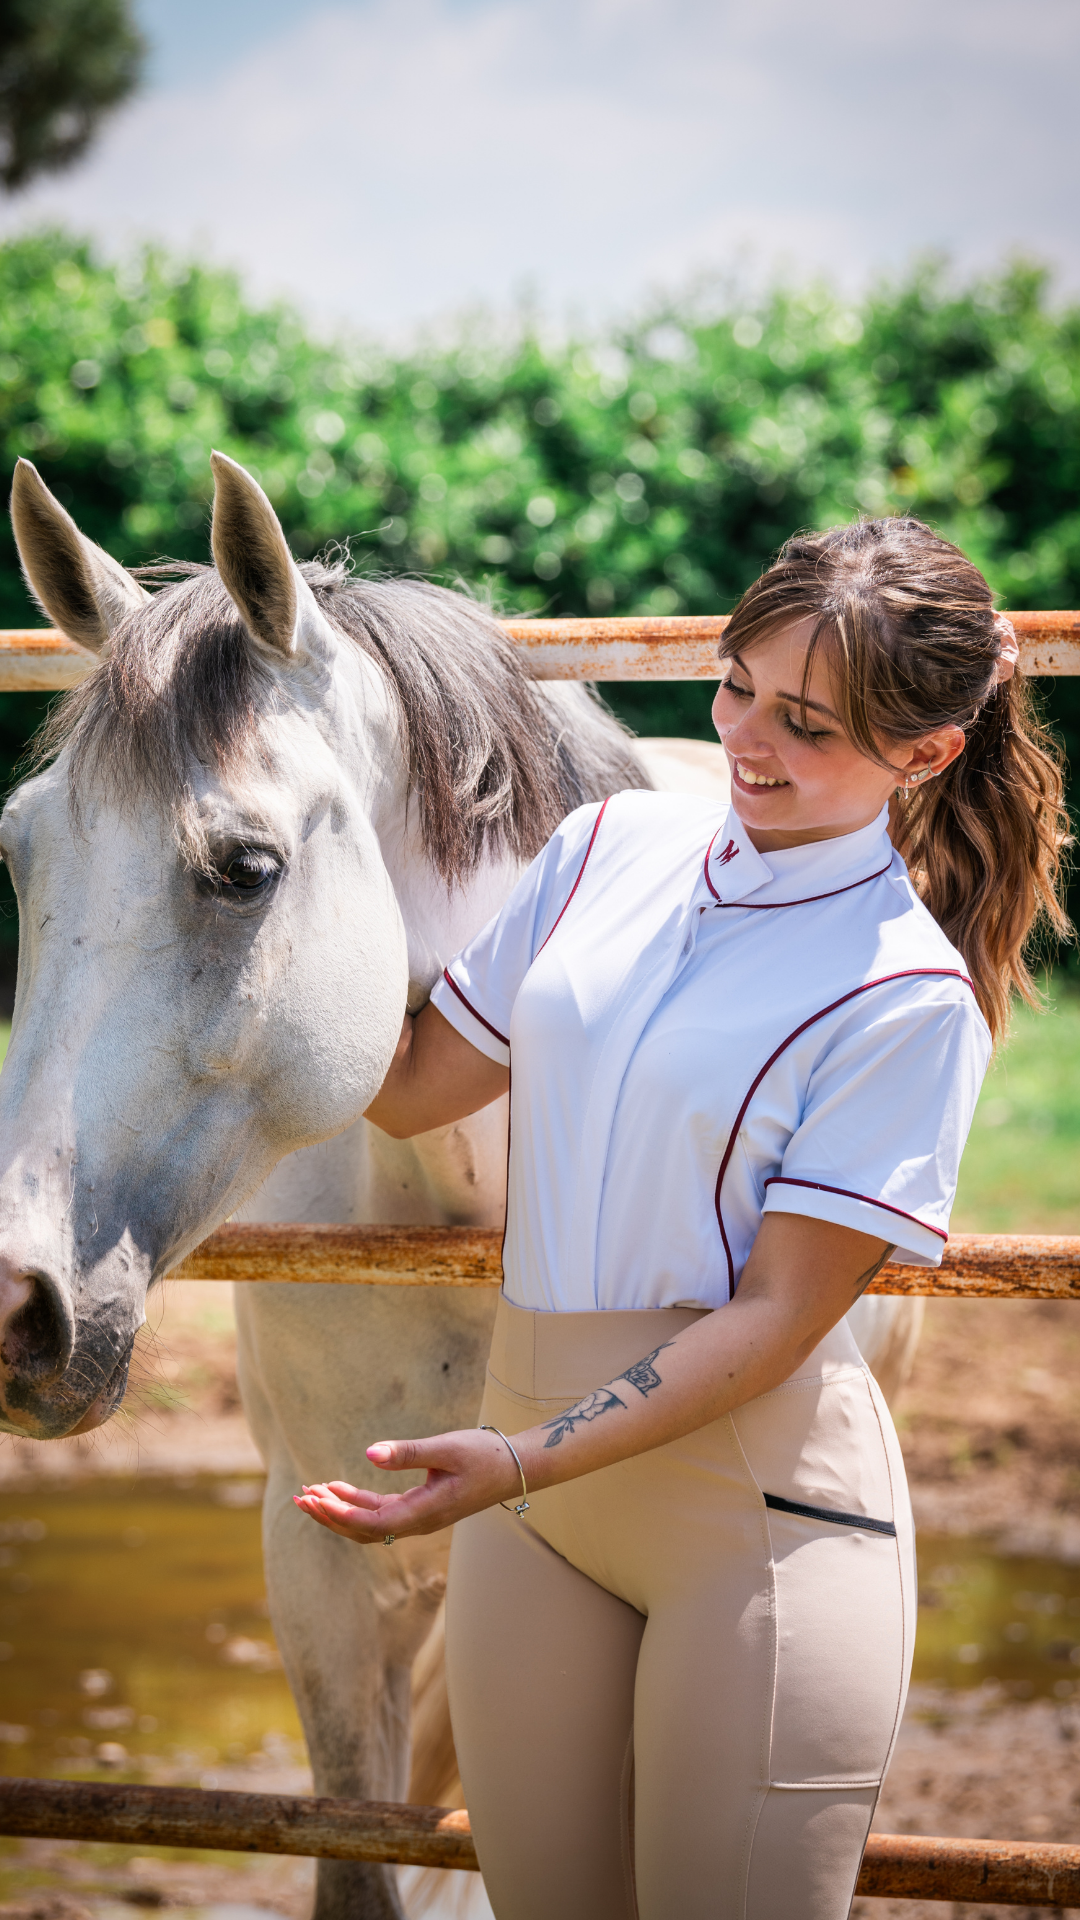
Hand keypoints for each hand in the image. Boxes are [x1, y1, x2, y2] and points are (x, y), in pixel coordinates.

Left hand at [292, 1427, 519, 1543]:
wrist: (517, 1467)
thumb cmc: (486, 1455)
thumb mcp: (447, 1448)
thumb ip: (408, 1452)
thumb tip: (368, 1454)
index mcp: (425, 1513)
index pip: (373, 1523)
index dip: (340, 1513)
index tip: (315, 1497)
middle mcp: (419, 1522)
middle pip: (363, 1531)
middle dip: (329, 1516)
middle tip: (300, 1496)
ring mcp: (420, 1517)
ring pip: (369, 1525)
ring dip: (338, 1511)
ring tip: (309, 1493)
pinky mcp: (421, 1508)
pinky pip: (381, 1514)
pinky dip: (356, 1503)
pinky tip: (338, 1488)